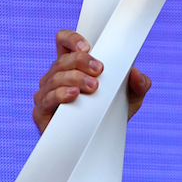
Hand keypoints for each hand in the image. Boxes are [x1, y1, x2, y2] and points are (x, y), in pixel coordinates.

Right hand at [32, 29, 151, 132]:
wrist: (101, 142)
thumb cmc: (112, 113)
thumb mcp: (132, 97)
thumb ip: (139, 84)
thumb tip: (136, 73)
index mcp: (73, 66)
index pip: (64, 41)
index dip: (72, 39)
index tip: (88, 47)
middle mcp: (56, 76)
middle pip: (63, 60)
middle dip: (81, 61)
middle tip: (100, 70)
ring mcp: (47, 93)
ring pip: (55, 78)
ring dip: (75, 79)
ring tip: (94, 86)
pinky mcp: (42, 112)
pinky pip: (47, 99)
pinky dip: (60, 95)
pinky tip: (74, 95)